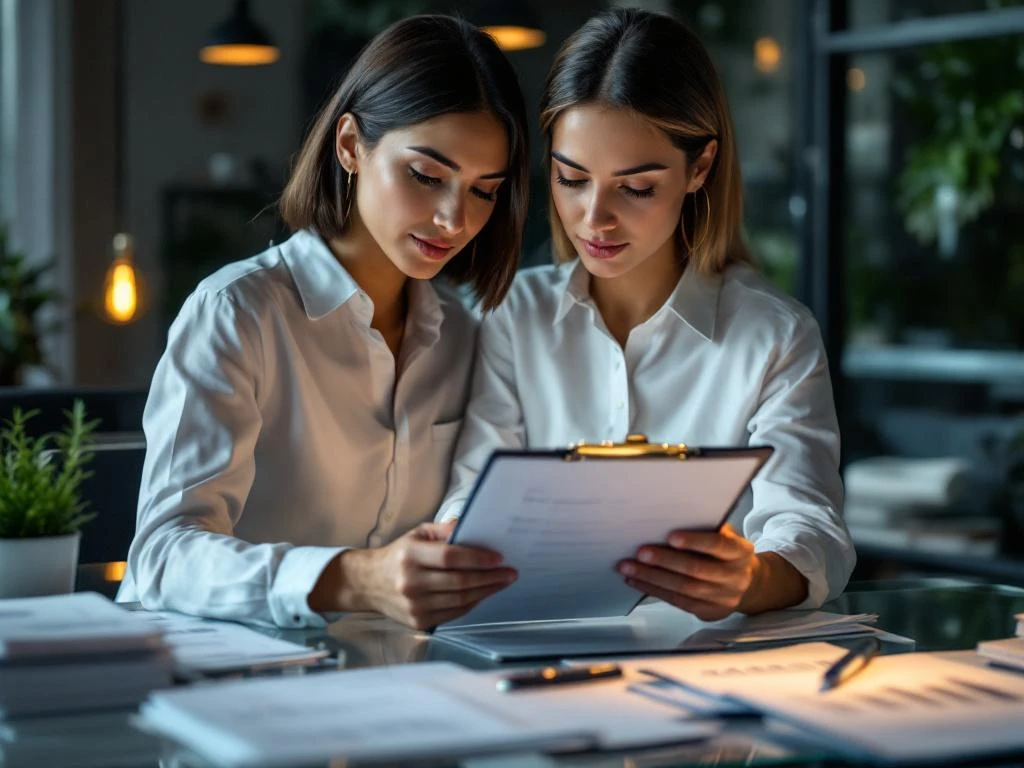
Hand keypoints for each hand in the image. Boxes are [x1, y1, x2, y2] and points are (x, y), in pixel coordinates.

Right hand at [335, 520, 515, 629]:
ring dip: (486, 591)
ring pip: (460, 600)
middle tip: (509, 572)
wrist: (368, 584)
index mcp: (409, 556)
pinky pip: (454, 614)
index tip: (499, 557)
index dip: (478, 558)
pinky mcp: (418, 621)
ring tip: (502, 582)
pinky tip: (483, 593)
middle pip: (460, 581)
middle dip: (490, 577)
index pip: (450, 557)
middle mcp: (410, 582)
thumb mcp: (417, 534)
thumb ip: (445, 530)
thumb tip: (473, 526)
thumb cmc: (398, 556)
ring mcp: (414, 605)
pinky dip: (472, 603)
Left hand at [616, 524, 755, 620]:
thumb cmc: (725, 552)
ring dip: (653, 578)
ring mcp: (723, 597)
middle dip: (665, 560)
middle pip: (696, 570)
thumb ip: (705, 529)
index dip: (695, 541)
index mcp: (741, 552)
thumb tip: (667, 519)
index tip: (671, 536)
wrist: (746, 583)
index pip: (719, 545)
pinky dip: (654, 590)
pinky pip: (678, 602)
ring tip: (629, 568)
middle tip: (640, 552)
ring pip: (684, 588)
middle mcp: (735, 576)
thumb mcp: (725, 536)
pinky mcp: (709, 612)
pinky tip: (637, 581)